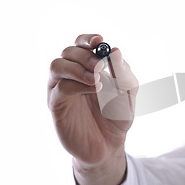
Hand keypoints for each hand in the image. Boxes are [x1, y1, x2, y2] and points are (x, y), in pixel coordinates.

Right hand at [47, 34, 137, 167]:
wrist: (109, 145)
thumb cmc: (117, 116)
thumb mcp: (128, 93)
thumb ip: (123, 73)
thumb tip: (115, 50)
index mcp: (88, 67)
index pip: (81, 44)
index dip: (87, 39)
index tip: (99, 41)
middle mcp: (71, 75)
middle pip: (69, 52)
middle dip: (86, 55)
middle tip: (100, 66)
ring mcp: (61, 89)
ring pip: (57, 65)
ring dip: (77, 68)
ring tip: (96, 80)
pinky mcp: (57, 106)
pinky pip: (59, 88)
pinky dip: (77, 85)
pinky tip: (93, 89)